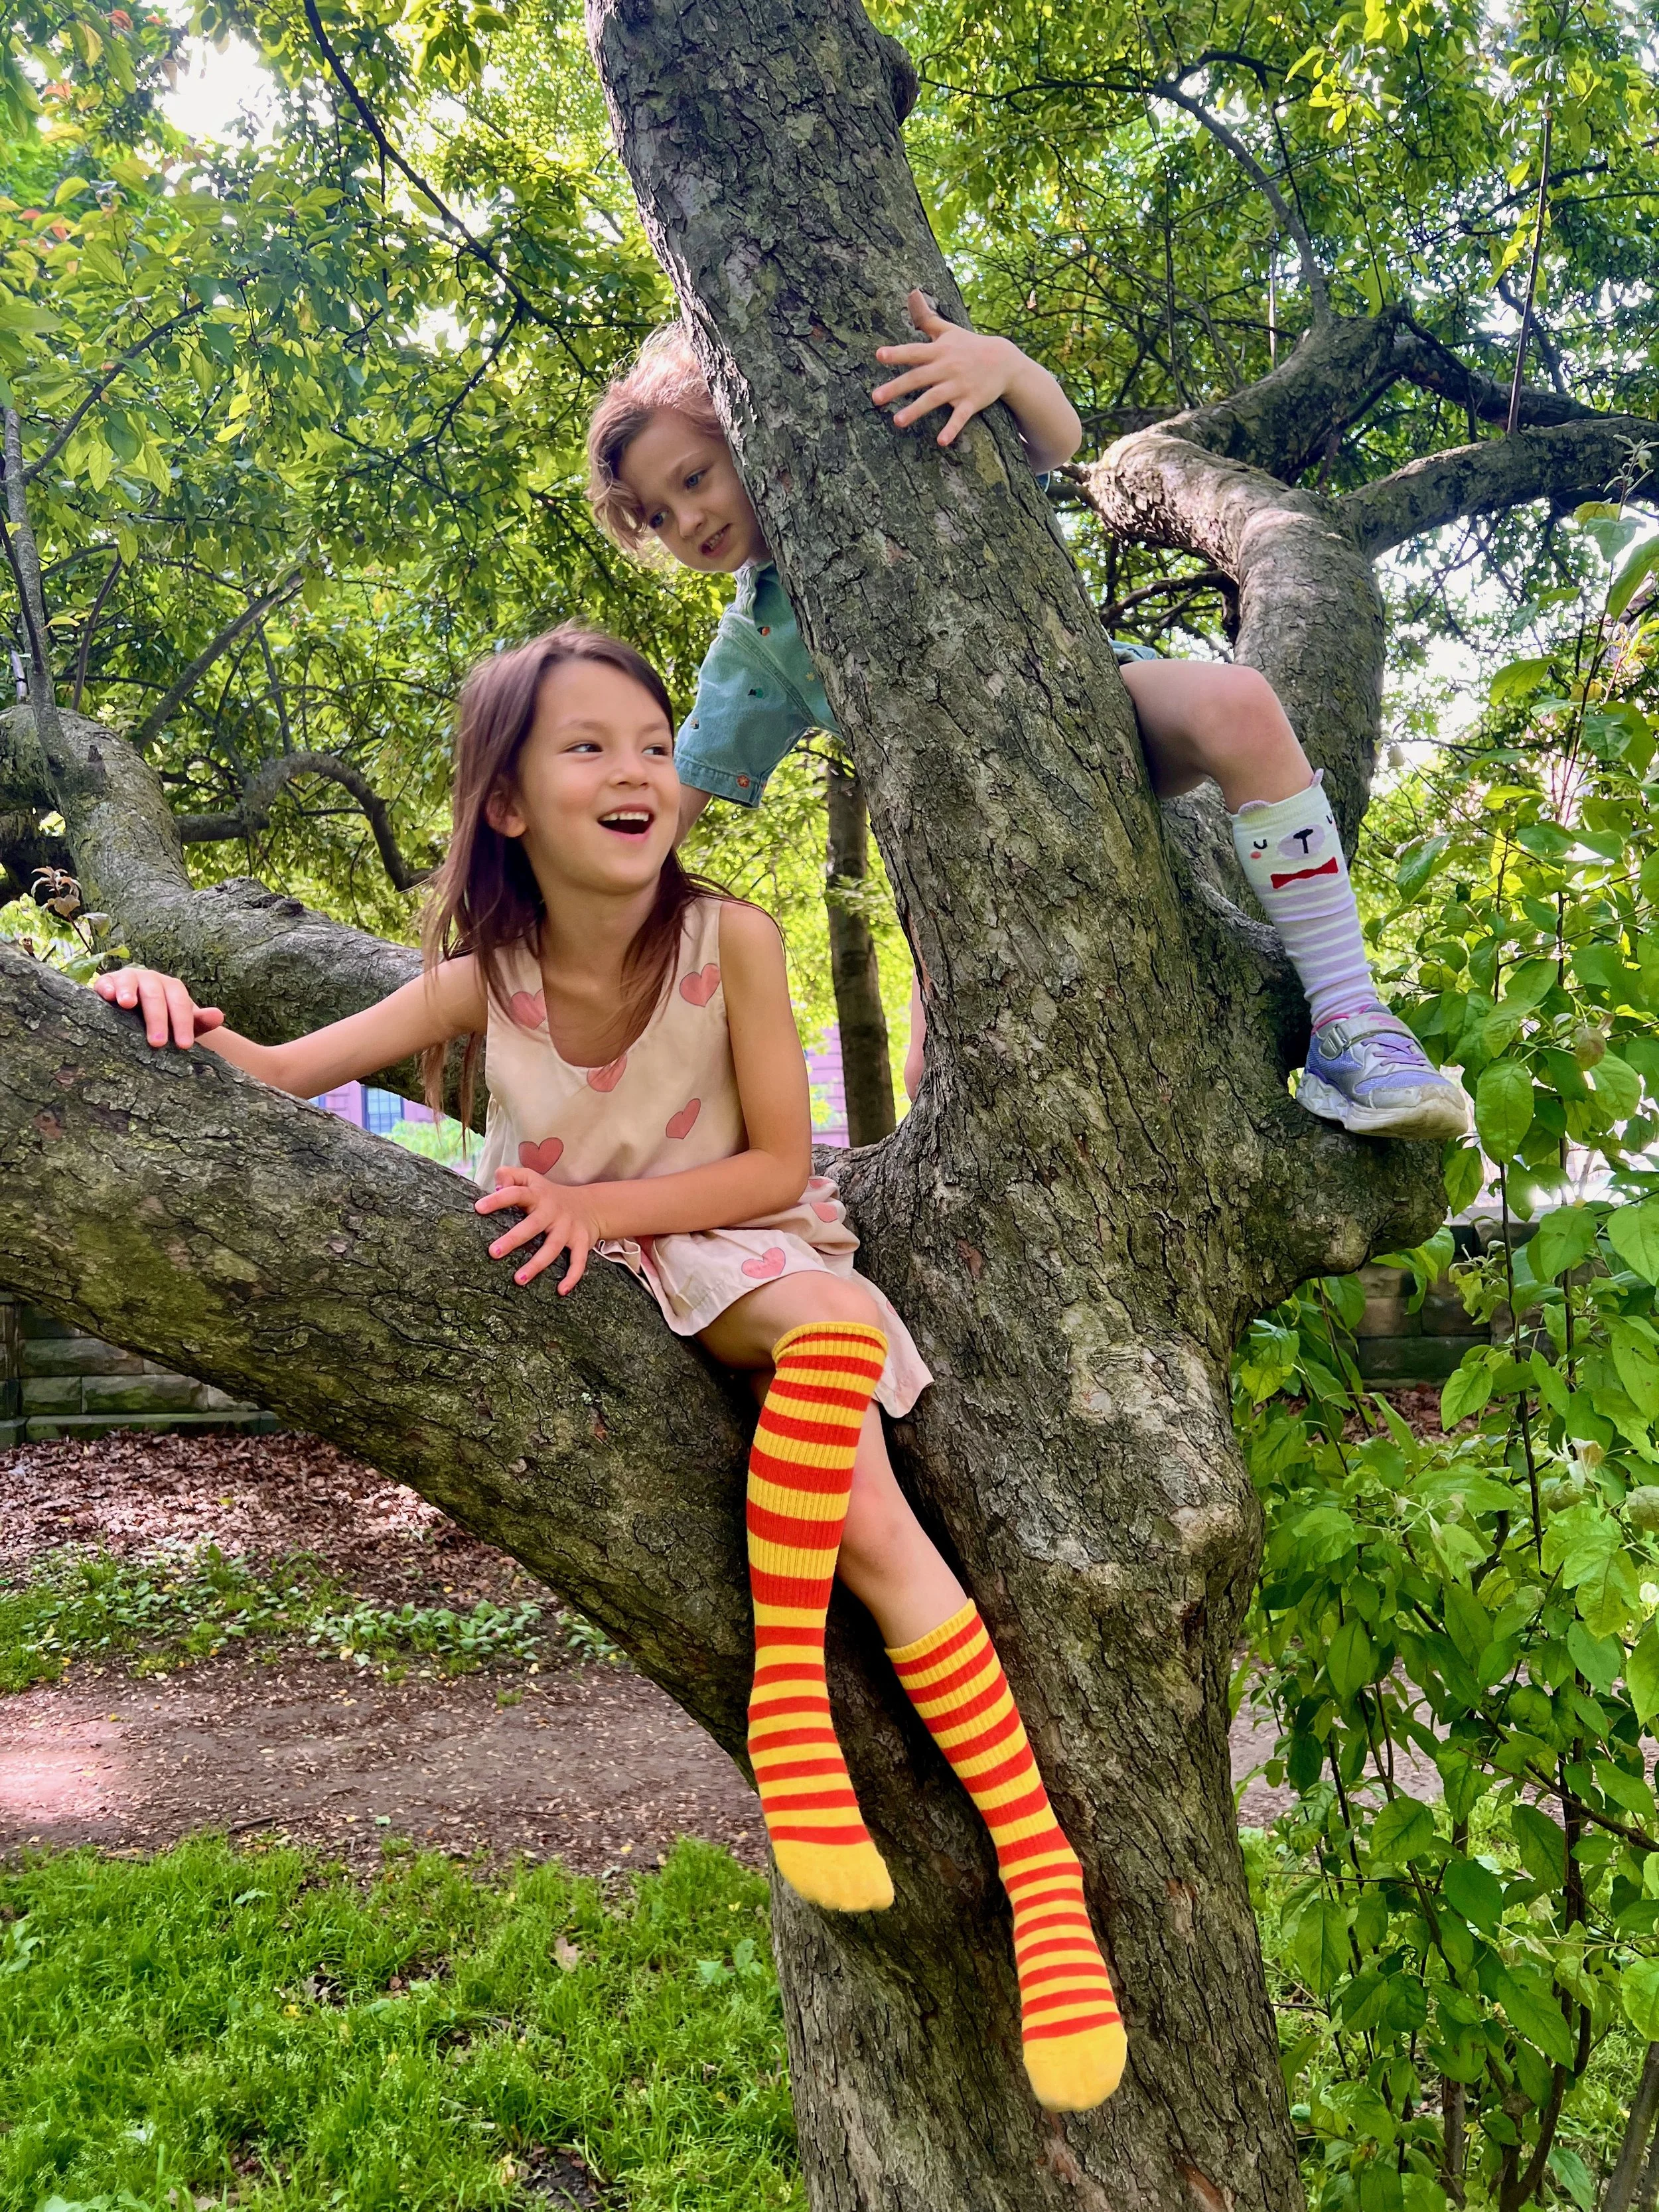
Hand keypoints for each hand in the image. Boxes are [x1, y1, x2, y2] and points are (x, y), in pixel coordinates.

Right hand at [95, 965, 224, 1049]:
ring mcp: (129, 979)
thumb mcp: (182, 1022)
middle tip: (157, 1043)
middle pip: (155, 995)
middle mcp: (151, 980)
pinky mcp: (108, 982)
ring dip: (129, 991)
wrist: (137, 1008)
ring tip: (127, 1004)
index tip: (184, 1045)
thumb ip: (199, 1021)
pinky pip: (107, 982)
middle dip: (157, 1018)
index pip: (180, 1003)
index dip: (183, 1023)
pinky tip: (107, 996)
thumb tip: (218, 1016)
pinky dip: (107, 987)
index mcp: (172, 988)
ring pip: (130, 981)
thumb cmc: (164, 1018)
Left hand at [475, 1166, 602, 1291]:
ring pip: (552, 1248)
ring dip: (536, 1264)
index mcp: (537, 1195)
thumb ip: (511, 1176)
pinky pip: (579, 1262)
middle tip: (493, 1253)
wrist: (591, 1205)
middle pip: (532, 1225)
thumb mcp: (531, 1179)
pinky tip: (561, 1291)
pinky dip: (572, 1277)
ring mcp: (568, 1228)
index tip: (478, 1208)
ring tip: (518, 1279)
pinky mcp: (582, 1242)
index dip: (498, 1200)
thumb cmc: (549, 1195)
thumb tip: (497, 1186)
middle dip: (513, 1239)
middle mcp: (553, 1212)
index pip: (516, 1194)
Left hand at [872, 289, 1020, 448]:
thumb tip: (912, 292)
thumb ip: (926, 317)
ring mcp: (959, 386)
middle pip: (918, 378)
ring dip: (916, 410)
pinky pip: (959, 417)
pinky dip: (952, 429)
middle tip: (875, 398)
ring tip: (897, 422)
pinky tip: (941, 441)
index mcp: (939, 351)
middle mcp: (946, 368)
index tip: (880, 355)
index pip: (914, 352)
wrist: (1003, 361)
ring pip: (934, 398)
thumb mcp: (948, 330)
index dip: (897, 353)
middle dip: (896, 387)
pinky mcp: (971, 402)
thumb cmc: (968, 345)